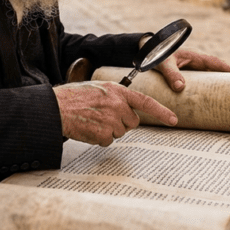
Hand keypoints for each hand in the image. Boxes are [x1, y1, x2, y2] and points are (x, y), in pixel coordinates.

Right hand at [53, 81, 177, 145]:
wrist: (56, 107)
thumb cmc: (74, 97)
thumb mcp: (98, 88)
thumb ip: (115, 97)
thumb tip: (127, 110)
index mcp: (117, 91)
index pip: (145, 101)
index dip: (161, 111)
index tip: (173, 120)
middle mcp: (117, 104)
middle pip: (132, 122)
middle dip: (121, 122)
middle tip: (103, 117)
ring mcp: (111, 120)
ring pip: (119, 132)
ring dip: (108, 130)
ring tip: (92, 121)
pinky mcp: (103, 133)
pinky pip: (108, 141)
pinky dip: (99, 138)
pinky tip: (88, 129)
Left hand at [151, 48, 229, 91]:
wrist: (145, 54)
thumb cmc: (155, 55)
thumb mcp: (163, 63)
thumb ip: (170, 73)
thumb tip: (180, 87)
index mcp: (195, 57)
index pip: (216, 63)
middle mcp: (196, 64)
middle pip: (218, 72)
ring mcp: (193, 72)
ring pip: (211, 80)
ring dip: (221, 87)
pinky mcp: (188, 79)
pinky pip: (202, 85)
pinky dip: (209, 92)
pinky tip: (212, 103)